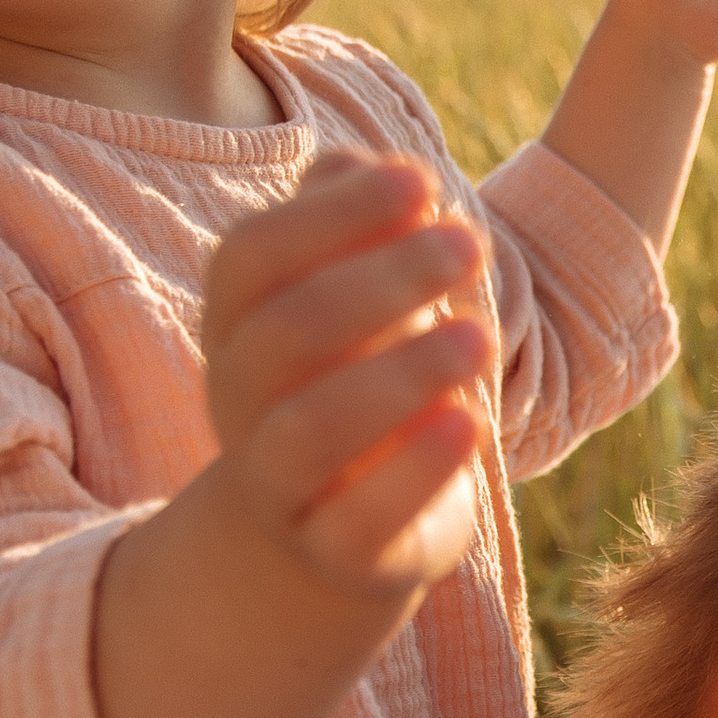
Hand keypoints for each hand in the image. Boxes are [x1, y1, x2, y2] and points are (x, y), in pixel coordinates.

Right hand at [200, 152, 491, 601]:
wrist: (335, 532)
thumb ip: (359, 223)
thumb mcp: (359, 296)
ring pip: (310, 430)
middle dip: (383, 280)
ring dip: (401, 375)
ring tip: (482, 337)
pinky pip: (359, 518)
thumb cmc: (356, 380)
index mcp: (235, 323)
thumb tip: (368, 164)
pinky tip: (471, 424)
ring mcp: (277, 485)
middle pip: (286, 331)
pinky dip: (416, 469)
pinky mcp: (332, 553)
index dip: (336, 212)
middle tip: (472, 245)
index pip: (254, 253)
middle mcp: (237, 401)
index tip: (425, 181)